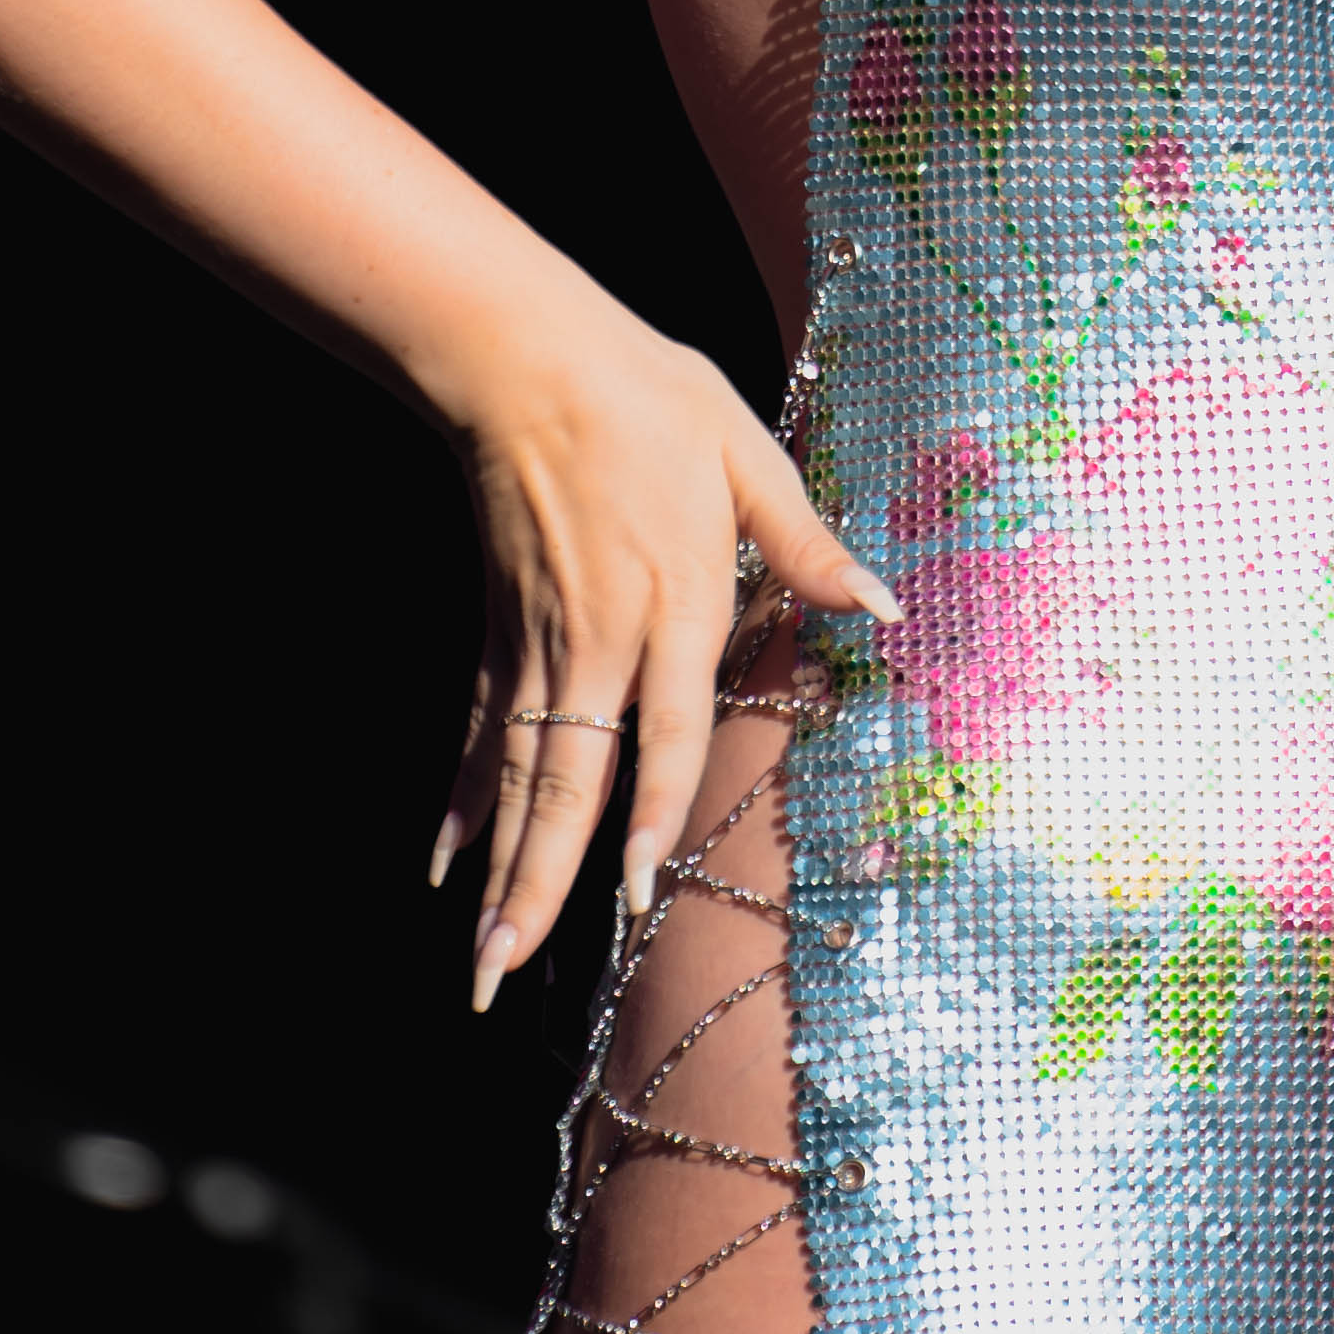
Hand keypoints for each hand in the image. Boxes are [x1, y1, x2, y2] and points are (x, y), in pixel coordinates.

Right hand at [428, 330, 896, 1012]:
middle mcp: (601, 637)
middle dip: (541, 886)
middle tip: (507, 976)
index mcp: (676, 600)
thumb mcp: (747, 455)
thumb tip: (887, 608)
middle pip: (567, 781)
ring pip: (518, 774)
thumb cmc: (648, 398)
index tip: (636, 896)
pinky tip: (446, 862)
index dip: (650, 815)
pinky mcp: (500, 628)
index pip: (665, 732)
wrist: (524, 357)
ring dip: (500, 869)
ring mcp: (540, 640)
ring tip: (483, 959)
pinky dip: (463, 799)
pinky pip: (481, 730)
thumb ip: (809, 545)